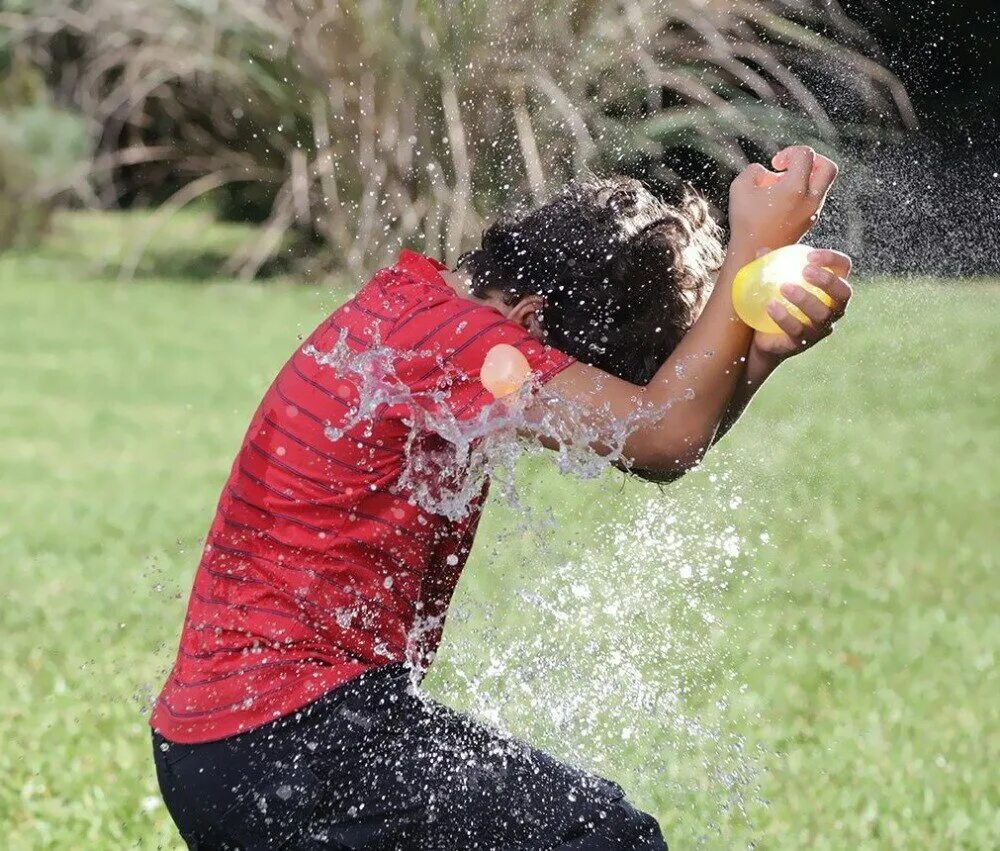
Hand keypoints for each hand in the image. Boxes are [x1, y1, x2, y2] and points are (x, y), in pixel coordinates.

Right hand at [728, 146, 838, 253]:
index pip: (805, 154)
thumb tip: (765, 171)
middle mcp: (810, 199)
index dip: (789, 152)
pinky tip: (781, 200)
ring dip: (805, 177)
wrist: (754, 255)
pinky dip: (802, 192)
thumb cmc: (746, 222)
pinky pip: (814, 198)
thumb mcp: (740, 188)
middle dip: (812, 160)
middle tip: (793, 166)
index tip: (775, 164)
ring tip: (781, 186)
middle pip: (828, 167)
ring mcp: (812, 211)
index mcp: (796, 188)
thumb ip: (753, 170)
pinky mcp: (809, 221)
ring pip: (822, 183)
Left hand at [749, 248, 852, 362]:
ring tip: (784, 287)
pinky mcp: (803, 343)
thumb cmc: (774, 301)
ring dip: (805, 298)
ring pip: (822, 314)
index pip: (843, 268)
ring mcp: (820, 328)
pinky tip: (771, 306)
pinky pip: (798, 331)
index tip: (810, 255)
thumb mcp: (772, 281)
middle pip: (843, 293)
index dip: (833, 259)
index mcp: (831, 288)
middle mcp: (833, 309)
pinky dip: (785, 318)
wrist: (759, 338)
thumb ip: (772, 266)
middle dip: (828, 280)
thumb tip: (762, 250)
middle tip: (805, 271)